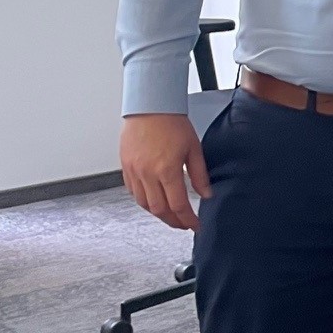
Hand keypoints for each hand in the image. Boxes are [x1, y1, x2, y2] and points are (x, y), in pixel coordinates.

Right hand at [120, 113, 209, 230]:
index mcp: (167, 170)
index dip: (187, 219)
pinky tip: (154, 201)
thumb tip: (206, 195)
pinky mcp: (125, 167)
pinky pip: (133, 192)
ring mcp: (134, 171)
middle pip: (159, 210)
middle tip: (183, 224)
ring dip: (158, 213)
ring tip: (170, 215)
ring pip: (143, 204)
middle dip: (173, 221)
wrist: (150, 107)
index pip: (178, 205)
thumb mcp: (194, 149)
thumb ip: (199, 175)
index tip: (195, 225)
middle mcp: (147, 174)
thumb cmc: (172, 123)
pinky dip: (144, 201)